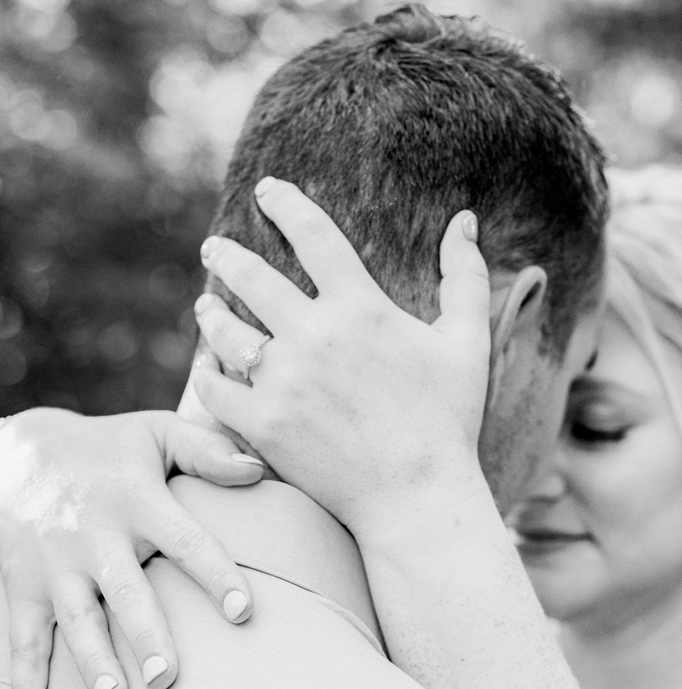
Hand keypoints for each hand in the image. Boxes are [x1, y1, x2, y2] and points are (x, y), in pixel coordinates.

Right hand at [0, 408, 262, 688]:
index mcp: (136, 501)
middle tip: (169, 677)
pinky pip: (21, 642)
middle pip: (124, 590)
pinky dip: (23, 687)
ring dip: (92, 662)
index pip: (185, 540)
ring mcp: (53, 566)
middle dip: (145, 634)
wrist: (11, 452)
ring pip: (74, 620)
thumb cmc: (106, 450)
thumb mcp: (154, 433)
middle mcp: (93, 536)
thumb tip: (258, 470)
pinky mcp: (19, 588)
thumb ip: (207, 449)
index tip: (245, 611)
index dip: (215, 575)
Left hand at [192, 179, 492, 545]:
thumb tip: (464, 220)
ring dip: (210, 311)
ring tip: (205, 304)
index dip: (287, 204)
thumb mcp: (468, 343)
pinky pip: (215, 389)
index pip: (314, 234)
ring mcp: (283, 381)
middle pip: (252, 276)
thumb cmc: (449, 422)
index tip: (268, 190)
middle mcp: (315, 336)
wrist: (417, 498)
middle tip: (214, 246)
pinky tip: (206, 364)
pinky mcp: (263, 424)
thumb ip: (464, 277)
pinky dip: (206, 373)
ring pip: (226, 330)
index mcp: (361, 308)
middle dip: (228, 255)